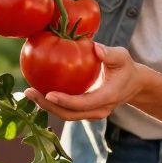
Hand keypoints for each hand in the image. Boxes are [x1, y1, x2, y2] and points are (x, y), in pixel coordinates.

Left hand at [26, 44, 145, 120]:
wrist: (133, 85)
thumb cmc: (126, 68)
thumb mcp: (122, 57)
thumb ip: (111, 54)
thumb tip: (95, 47)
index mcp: (107, 98)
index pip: (83, 104)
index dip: (65, 101)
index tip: (48, 94)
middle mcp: (98, 110)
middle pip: (69, 114)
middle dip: (48, 106)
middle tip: (29, 92)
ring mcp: (91, 113)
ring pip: (65, 115)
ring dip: (45, 106)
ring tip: (28, 93)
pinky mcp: (84, 111)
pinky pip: (65, 109)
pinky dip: (50, 103)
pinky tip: (36, 90)